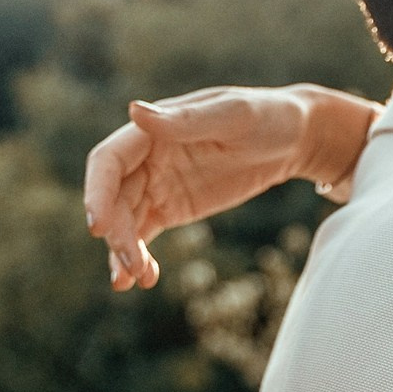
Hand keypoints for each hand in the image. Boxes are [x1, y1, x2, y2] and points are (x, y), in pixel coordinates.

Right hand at [82, 85, 375, 289]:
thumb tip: (134, 111)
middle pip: (114, 199)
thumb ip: (186, 120)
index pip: (108, 161)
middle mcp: (146, 157)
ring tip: (137, 280)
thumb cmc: (267, 115)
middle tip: (132, 266)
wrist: (295, 138)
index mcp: (153, 130)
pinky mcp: (171, 208)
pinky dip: (139, 256)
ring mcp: (157, 184)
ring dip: (124, 252)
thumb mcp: (234, 115)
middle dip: (117, 233)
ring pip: (125, 221)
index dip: (97, 192)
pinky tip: (145, 279)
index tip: (99, 227)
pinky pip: (144, 233)